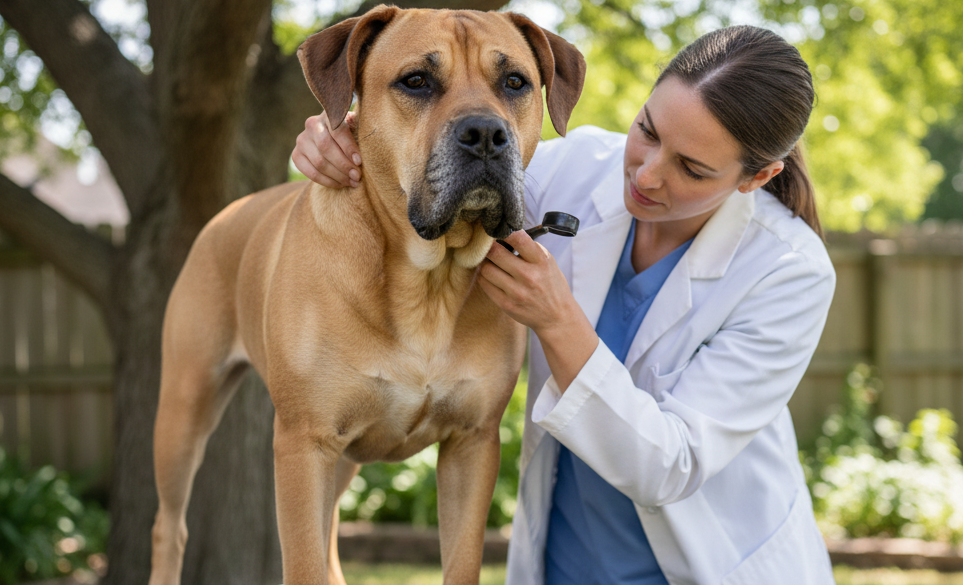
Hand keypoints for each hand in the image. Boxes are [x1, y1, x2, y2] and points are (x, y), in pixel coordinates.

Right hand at [291, 111, 361, 188]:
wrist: (334, 141)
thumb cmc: (352, 134)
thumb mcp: (357, 129)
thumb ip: (360, 134)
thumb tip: (371, 147)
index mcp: (328, 114)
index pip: (336, 130)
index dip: (348, 147)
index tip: (359, 161)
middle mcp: (311, 124)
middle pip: (325, 148)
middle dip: (344, 165)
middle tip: (357, 176)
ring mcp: (302, 140)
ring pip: (319, 162)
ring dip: (338, 175)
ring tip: (352, 182)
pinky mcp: (296, 155)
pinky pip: (311, 173)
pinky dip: (327, 181)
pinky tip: (340, 184)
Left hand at [479, 230, 597, 391]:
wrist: (557, 317)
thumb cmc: (551, 284)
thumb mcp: (548, 261)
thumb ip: (528, 248)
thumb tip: (503, 231)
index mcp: (541, 261)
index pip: (518, 238)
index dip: (503, 230)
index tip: (497, 228)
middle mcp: (529, 276)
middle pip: (495, 252)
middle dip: (488, 246)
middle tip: (487, 245)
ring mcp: (516, 292)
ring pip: (486, 268)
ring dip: (484, 262)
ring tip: (490, 261)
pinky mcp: (506, 304)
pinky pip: (484, 284)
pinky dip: (484, 276)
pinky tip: (491, 274)